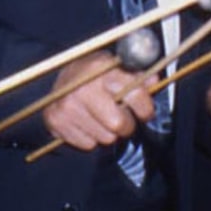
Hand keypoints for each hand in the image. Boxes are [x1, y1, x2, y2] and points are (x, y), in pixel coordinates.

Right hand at [40, 52, 155, 149]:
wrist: (58, 79)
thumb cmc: (92, 74)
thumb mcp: (115, 66)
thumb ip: (136, 74)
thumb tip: (154, 81)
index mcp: (101, 69)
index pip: (135, 95)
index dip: (145, 107)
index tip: (145, 112)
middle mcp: (83, 87)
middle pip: (119, 124)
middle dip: (126, 125)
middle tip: (122, 117)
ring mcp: (67, 106)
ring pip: (105, 138)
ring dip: (108, 132)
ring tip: (101, 117)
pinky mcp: (56, 121)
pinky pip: (88, 144)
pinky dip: (91, 138)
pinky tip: (87, 123)